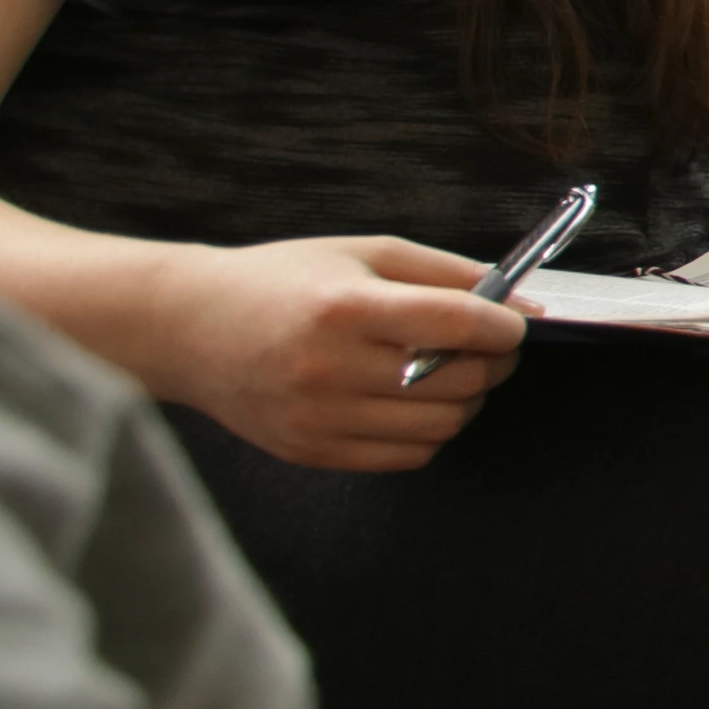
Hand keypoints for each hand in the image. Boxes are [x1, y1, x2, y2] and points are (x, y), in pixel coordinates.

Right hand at [152, 235, 526, 472]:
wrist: (188, 329)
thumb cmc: (280, 282)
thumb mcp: (361, 252)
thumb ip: (444, 273)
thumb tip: (520, 301)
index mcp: (344, 308)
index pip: (456, 323)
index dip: (504, 325)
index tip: (514, 323)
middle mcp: (330, 368)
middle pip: (458, 379)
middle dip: (494, 362)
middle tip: (492, 346)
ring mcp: (319, 417)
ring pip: (441, 425)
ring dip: (466, 400)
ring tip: (451, 371)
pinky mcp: (312, 452)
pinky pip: (408, 455)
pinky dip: (429, 431)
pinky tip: (412, 400)